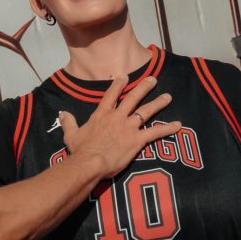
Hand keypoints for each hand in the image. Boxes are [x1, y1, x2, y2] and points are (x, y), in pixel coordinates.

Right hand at [61, 76, 179, 178]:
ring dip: (158, 103)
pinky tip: (178, 125)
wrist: (90, 162)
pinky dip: (168, 128)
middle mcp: (117, 116)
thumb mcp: (70, 134)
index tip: (125, 76)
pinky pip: (155, 132)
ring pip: (146, 111)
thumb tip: (62, 113)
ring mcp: (128, 127)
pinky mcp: (137, 139)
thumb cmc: (80, 150)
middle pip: (133, 97)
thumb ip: (68, 122)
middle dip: (144, 87)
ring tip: (168, 96)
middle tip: (153, 79)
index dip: (118, 84)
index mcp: (101, 114)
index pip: (111, 95)